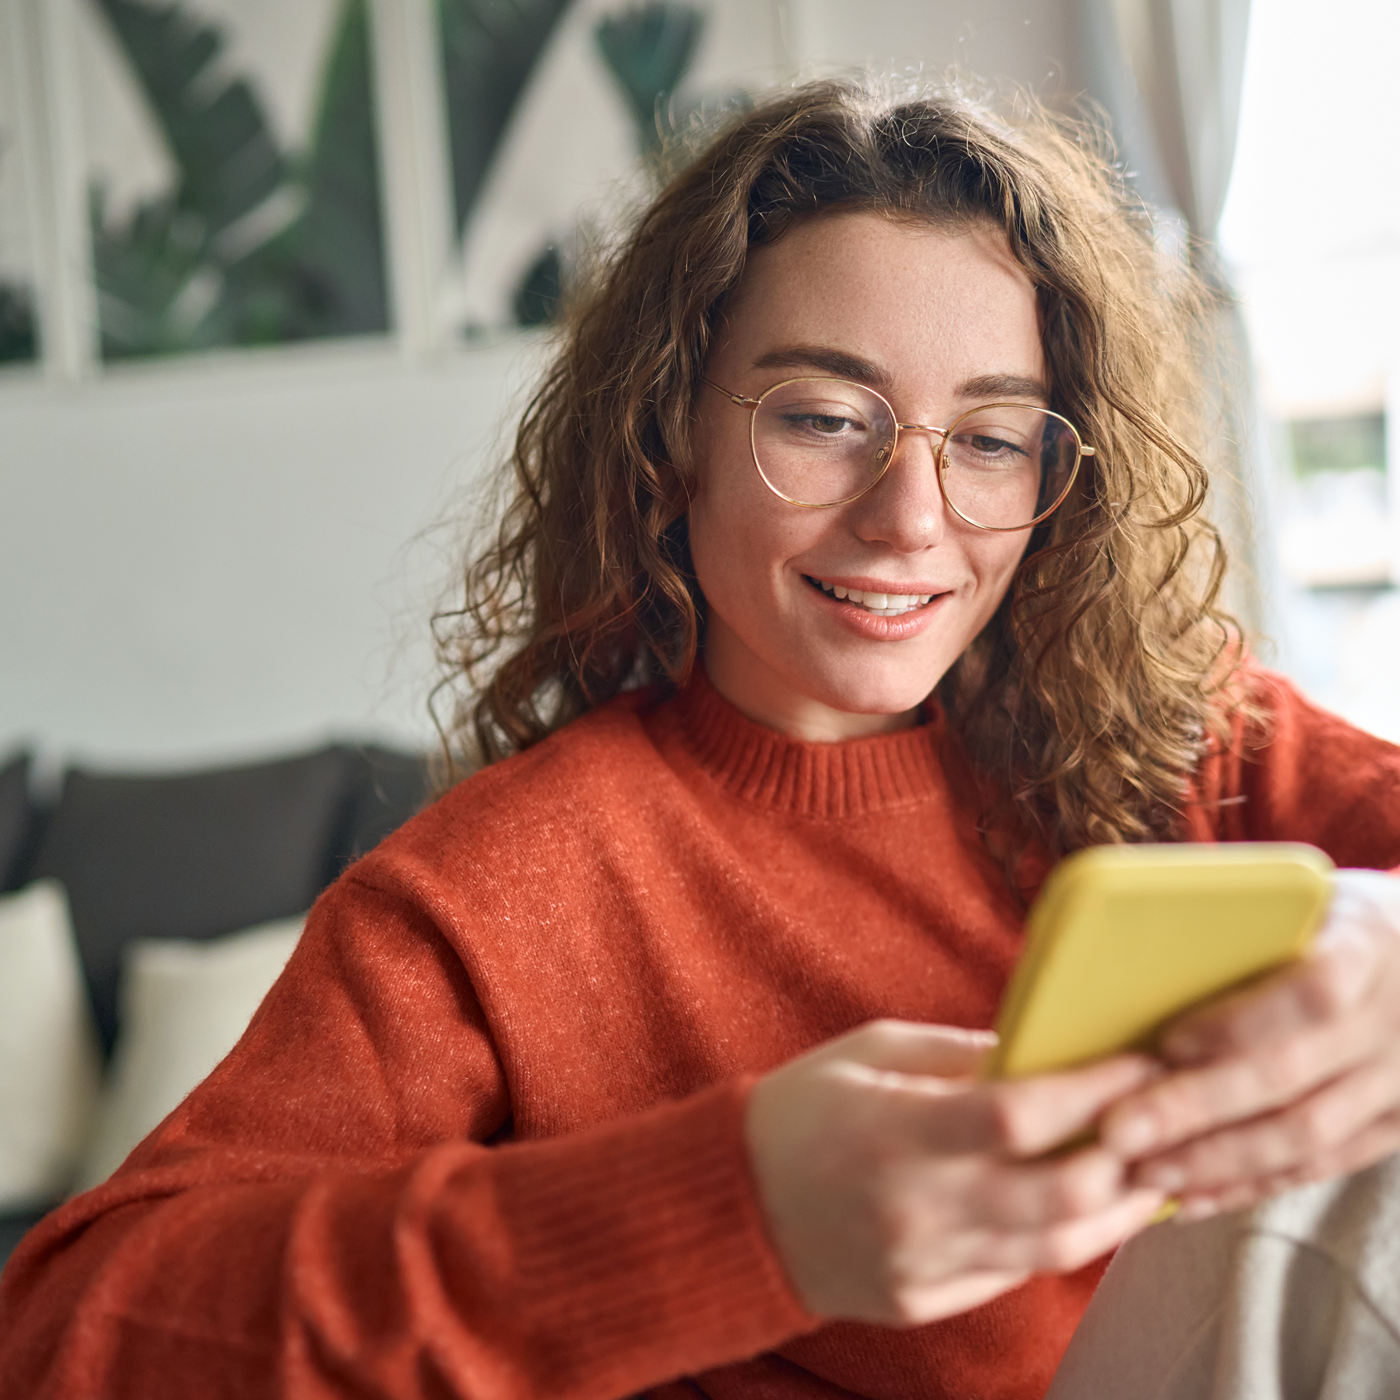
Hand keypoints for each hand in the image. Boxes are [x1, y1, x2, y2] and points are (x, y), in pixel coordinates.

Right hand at [744, 1020, 1164, 1325]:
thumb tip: (1043, 1050)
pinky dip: (1061, 1239)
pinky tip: (1087, 1209)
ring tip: (1150, 1172)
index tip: (1142, 1062)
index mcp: (895, 1131)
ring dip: (1117, 1211)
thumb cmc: (800, 1111)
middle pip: (1059, 1195)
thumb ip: (957, 1054)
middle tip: (1166, 1122)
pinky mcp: (923, 1300)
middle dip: (1129, 1158)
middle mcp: (914, 1206)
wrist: (733, 1206)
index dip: (1095, 1089)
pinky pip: (1014, 1273)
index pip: (1020, 1115)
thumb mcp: (869, 1052)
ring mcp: (921, 1264)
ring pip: (1054, 1248)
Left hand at [1102, 870, 1399, 1219]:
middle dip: (1197, 1109)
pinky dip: (1251, 1185)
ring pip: (1305, 1136)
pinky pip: (1320, 1166)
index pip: (1312, 991)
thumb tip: (1134, 945)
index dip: (1240, 1022)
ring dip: (1217, 1161)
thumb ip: (1244, 921)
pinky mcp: (1396, 1128)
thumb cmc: (1335, 915)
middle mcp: (1393, 1021)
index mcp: (1369, 944)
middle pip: (1291, 1076)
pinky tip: (1189, 1196)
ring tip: (1143, 1170)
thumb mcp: (1308, 894)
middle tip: (1119, 1130)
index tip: (1169, 1041)